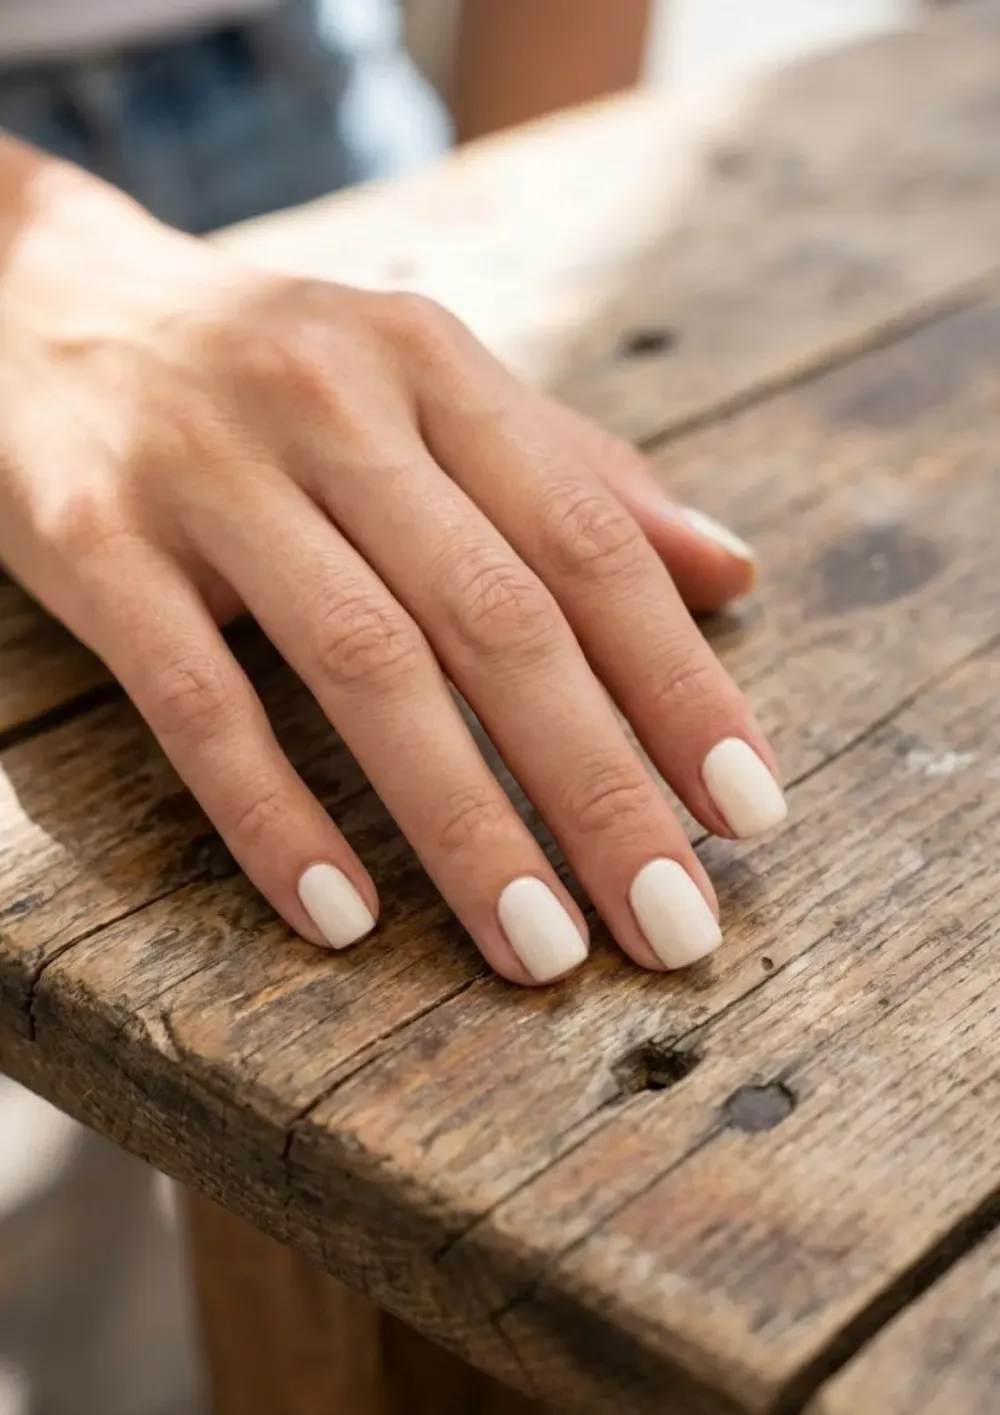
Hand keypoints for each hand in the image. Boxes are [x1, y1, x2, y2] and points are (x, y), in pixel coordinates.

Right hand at [0, 140, 784, 984]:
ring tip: (541, 948)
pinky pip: (195, 698)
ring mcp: (206, 472)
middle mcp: (333, 404)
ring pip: (363, 663)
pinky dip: (272, 813)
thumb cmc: (266, 372)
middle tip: (674, 926)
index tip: (749, 811)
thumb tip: (730, 572)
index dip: (678, 682)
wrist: (35, 299)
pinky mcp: (94, 541)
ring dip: (464, 821)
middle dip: (598, 783)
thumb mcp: (425, 385)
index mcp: (434, 366)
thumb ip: (573, 475)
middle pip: (495, 615)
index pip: (587, 540)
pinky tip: (343, 915)